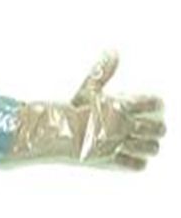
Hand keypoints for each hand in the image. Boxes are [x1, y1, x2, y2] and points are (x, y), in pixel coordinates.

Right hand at [10, 51, 165, 169]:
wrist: (59, 131)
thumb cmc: (73, 110)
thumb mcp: (89, 88)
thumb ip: (103, 71)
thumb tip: (112, 52)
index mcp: (121, 107)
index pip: (152, 105)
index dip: (157, 104)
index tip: (157, 104)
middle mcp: (125, 126)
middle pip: (156, 129)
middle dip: (158, 127)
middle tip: (156, 125)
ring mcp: (120, 145)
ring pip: (150, 148)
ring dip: (151, 145)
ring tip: (149, 142)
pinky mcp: (113, 161)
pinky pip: (136, 165)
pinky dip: (139, 161)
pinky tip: (138, 157)